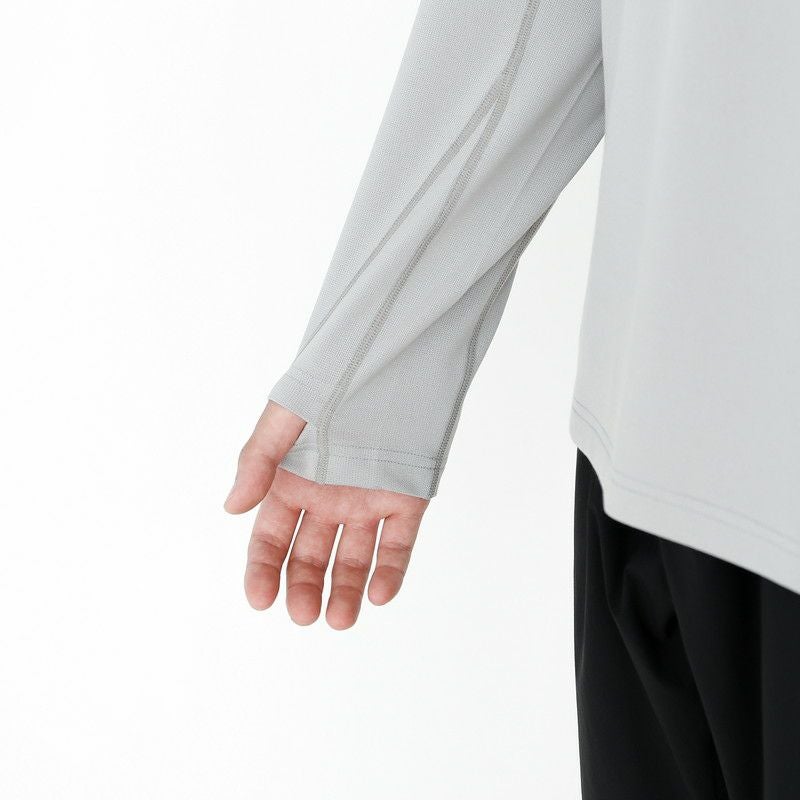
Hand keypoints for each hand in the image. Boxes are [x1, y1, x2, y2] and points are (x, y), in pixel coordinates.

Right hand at [224, 400, 428, 628]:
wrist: (394, 361)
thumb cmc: (334, 381)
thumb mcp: (288, 415)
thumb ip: (259, 458)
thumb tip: (231, 507)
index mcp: (293, 481)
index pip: (271, 537)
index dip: (263, 570)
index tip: (261, 601)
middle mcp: (328, 498)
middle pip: (310, 556)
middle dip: (304, 587)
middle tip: (304, 616)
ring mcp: (368, 501)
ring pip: (355, 557)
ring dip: (347, 590)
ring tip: (341, 620)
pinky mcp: (406, 499)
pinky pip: (398, 542)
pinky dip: (391, 569)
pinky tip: (381, 594)